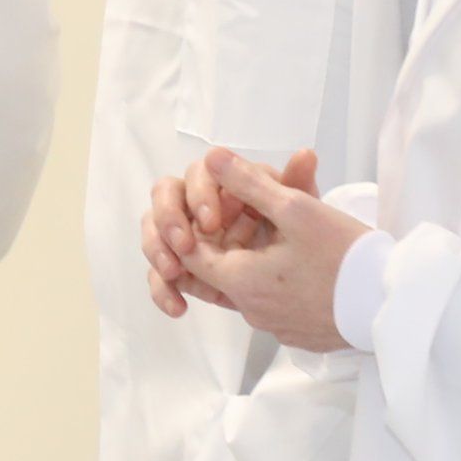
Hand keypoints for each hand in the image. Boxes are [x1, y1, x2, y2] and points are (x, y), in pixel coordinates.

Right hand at [143, 148, 294, 315]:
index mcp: (223, 184)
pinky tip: (178, 307)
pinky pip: (159, 274)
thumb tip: (305, 154)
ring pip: (154, 233)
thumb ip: (299, 186)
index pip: (197, 175)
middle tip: (184, 246)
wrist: (295, 282)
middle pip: (165, 196)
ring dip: (157, 251)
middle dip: (168, 220)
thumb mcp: (299, 213)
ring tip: (173, 274)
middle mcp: (197, 204)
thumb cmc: (294, 236)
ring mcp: (185, 235)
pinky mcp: (181, 267)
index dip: (199, 196)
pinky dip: (163, 289)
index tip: (211, 222)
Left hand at [183, 150, 368, 351]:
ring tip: (284, 231)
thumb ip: (249, 183)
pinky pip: (275, 304)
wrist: (394, 306)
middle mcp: (252, 312)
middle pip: (220, 271)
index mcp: (241, 283)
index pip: (190, 255)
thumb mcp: (296, 209)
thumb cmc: (346, 257)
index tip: (225, 205)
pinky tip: (303, 260)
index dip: (199, 225)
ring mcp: (277, 326)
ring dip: (256, 259)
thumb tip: (212, 159)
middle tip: (258, 213)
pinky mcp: (301, 333)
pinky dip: (277, 281)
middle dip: (230, 239)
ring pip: (250, 288)